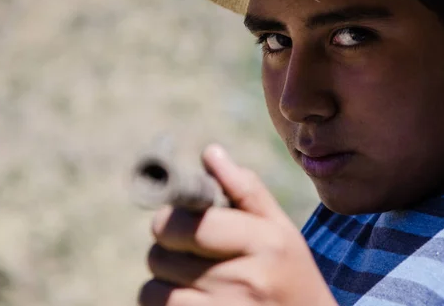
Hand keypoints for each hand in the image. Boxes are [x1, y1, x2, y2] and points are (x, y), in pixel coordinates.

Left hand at [138, 144, 337, 305]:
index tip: (175, 221)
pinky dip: (164, 304)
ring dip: (162, 282)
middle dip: (167, 248)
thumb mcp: (281, 229)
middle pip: (162, 256)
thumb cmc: (290, 274)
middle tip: (186, 251)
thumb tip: (210, 153)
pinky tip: (190, 300)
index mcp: (265, 242)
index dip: (170, 220)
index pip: (192, 225)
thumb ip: (246, 189)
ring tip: (190, 280)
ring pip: (153, 290)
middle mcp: (245, 280)